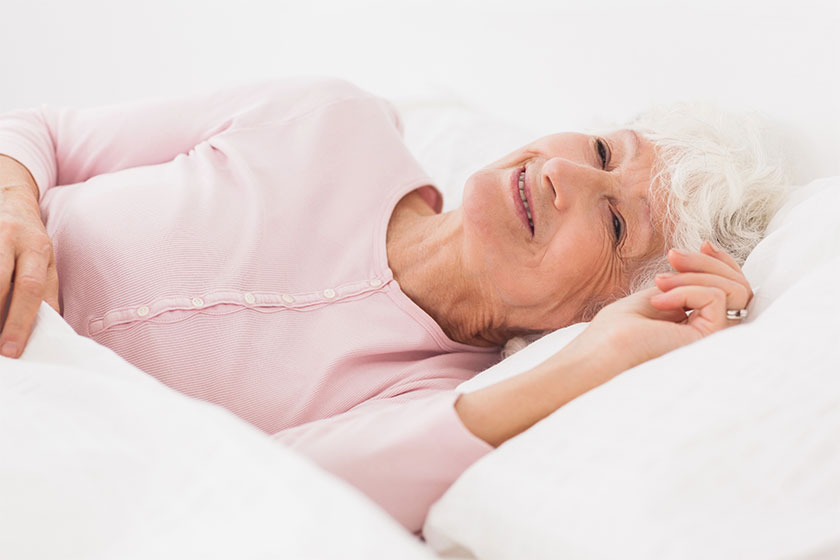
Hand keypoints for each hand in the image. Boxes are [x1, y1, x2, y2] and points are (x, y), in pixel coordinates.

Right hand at [0, 184, 59, 357]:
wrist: (10, 199)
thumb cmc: (31, 242)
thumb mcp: (48, 263)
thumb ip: (48, 294)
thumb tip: (54, 331)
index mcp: (37, 248)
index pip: (31, 288)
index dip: (22, 321)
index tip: (13, 349)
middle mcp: (10, 238)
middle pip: (0, 283)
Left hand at [562, 241, 752, 378]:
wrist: (601, 353)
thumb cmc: (617, 329)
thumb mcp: (656, 293)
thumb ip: (686, 281)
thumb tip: (707, 252)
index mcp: (698, 322)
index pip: (729, 288)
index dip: (721, 261)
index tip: (701, 243)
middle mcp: (712, 332)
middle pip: (738, 286)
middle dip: (707, 262)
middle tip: (672, 256)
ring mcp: (713, 338)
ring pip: (734, 290)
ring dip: (695, 274)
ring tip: (659, 282)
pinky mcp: (709, 340)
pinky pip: (716, 298)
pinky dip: (687, 290)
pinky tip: (658, 302)